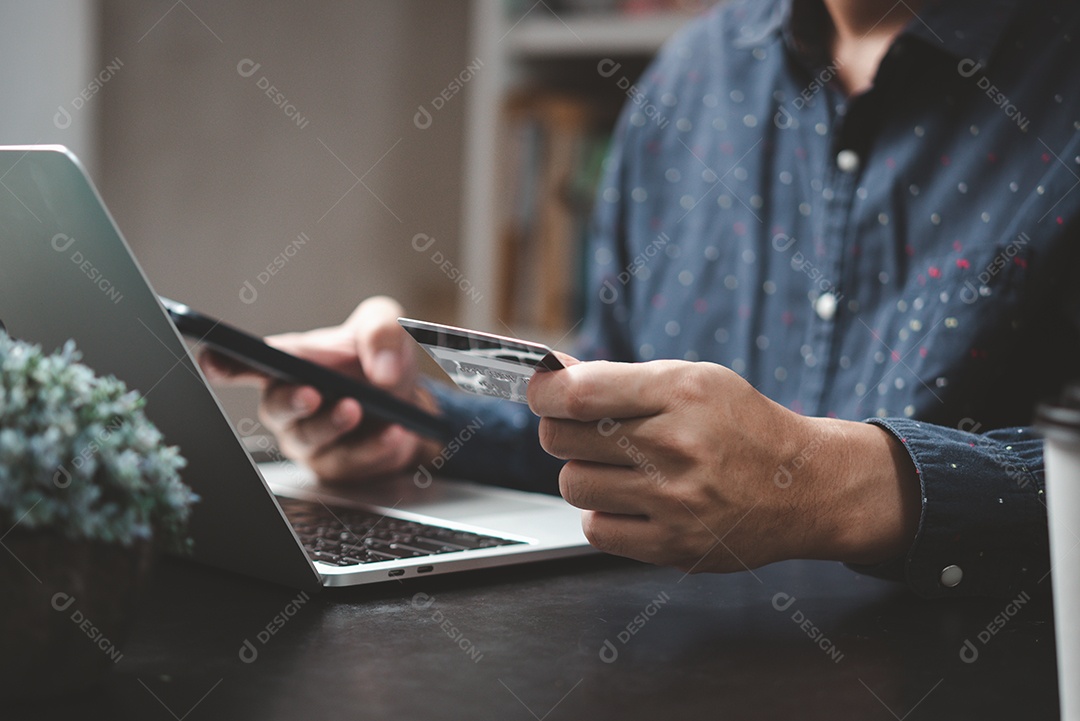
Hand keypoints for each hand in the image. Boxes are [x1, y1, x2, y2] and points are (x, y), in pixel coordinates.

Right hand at [199, 296, 441, 482]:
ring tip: (356, 409)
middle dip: (291, 400)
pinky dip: (373, 447)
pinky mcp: (335, 466)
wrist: (412, 402)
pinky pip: (348, 461)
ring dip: (330, 424)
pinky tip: (394, 432)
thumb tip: (383, 370)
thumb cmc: (380, 361)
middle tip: (311, 393)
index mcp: (290, 361)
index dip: (223, 362)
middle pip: (275, 406)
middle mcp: (290, 402)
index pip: (246, 362)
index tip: (213, 360)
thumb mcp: (385, 326)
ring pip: (307, 438)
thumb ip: (381, 332)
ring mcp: (309, 438)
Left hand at [527, 354, 919, 573]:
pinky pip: (596, 530)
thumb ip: (619, 379)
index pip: (577, 393)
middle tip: (586, 432)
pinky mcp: (674, 546)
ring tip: (618, 469)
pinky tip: (631, 501)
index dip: (543, 392)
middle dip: (562, 431)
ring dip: (584, 475)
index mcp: (681, 392)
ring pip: (573, 485)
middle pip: (561, 439)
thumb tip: (552, 375)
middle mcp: (677, 445)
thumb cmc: (742, 427)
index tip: (542, 393)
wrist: (804, 487)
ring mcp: (676, 501)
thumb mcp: (693, 380)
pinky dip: (603, 515)